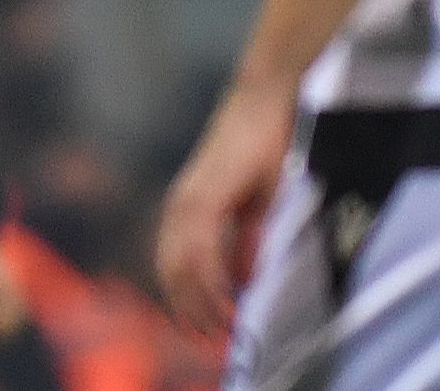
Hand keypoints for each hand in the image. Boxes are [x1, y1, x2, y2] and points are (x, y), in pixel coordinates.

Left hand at [157, 76, 295, 332]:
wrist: (267, 100)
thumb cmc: (265, 146)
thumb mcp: (256, 206)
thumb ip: (246, 242)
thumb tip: (244, 279)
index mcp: (189, 209)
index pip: (176, 267)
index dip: (190, 301)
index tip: (209, 330)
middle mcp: (180, 206)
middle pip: (172, 274)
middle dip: (193, 310)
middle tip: (216, 340)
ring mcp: (187, 199)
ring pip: (181, 266)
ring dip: (201, 301)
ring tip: (222, 328)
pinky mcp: (203, 194)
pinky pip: (198, 248)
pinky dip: (210, 279)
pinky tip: (227, 298)